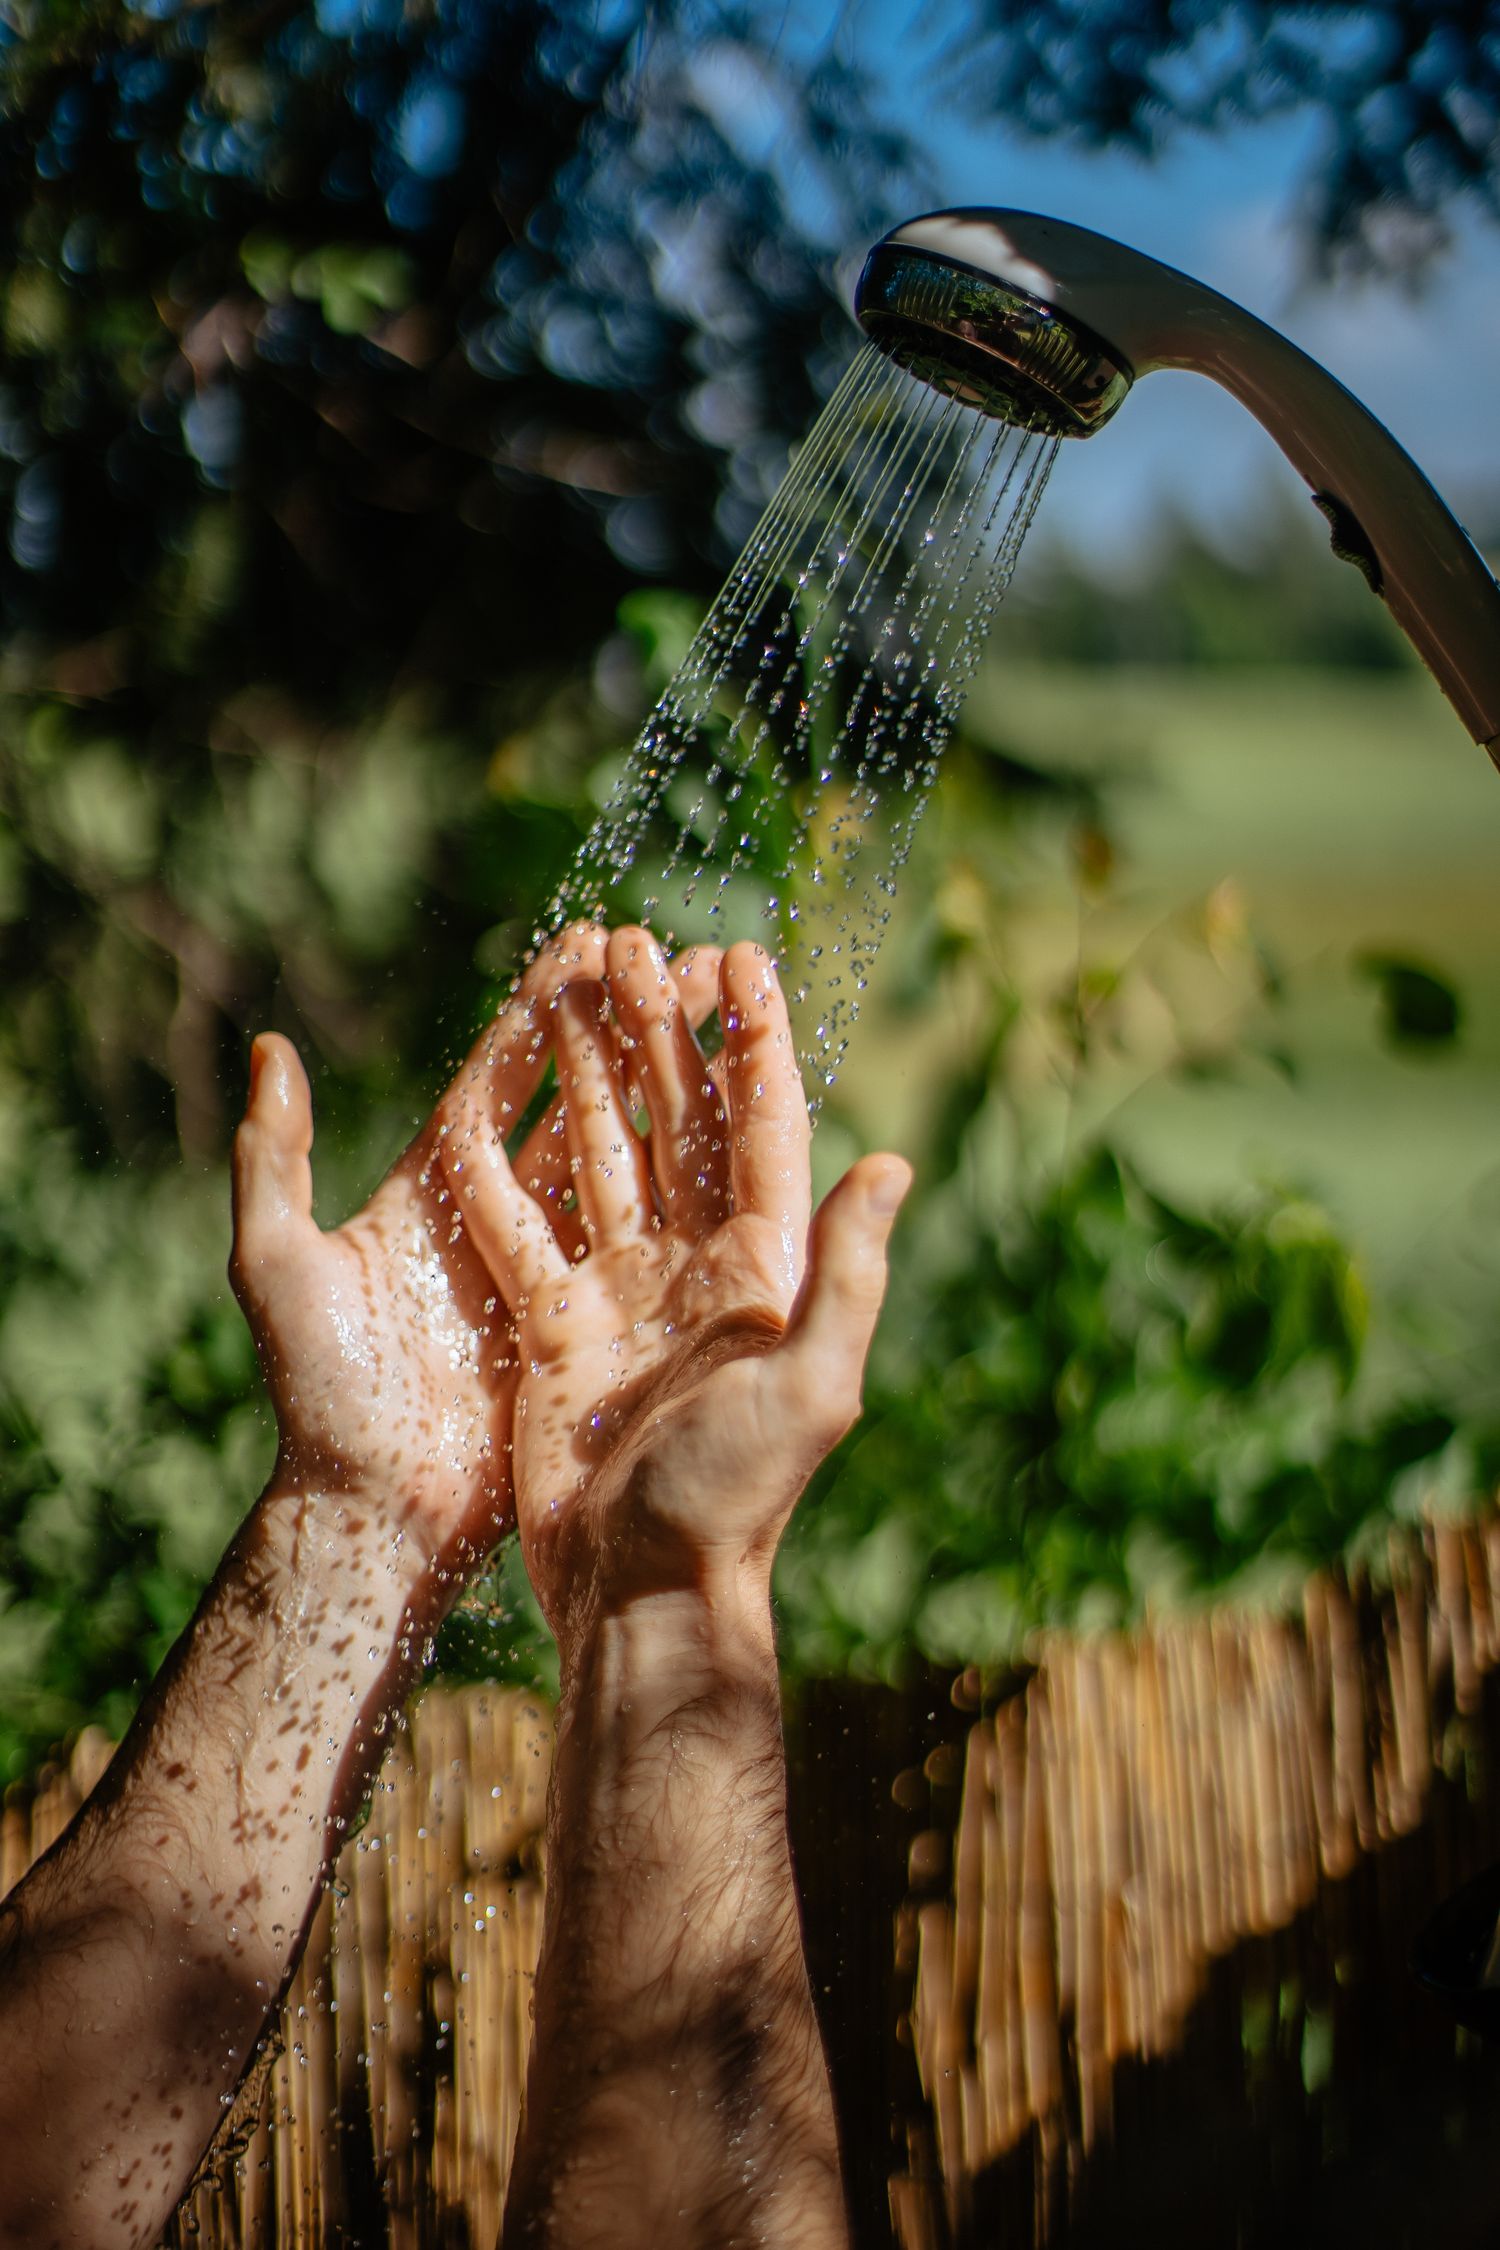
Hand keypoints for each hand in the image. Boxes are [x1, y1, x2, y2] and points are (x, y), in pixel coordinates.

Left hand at [228, 926, 718, 1600]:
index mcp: (432, 1193)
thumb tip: (270, 1049)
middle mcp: (495, 1222)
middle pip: (568, 1105)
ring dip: (658, 1098)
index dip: (536, 1013)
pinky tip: (722, 1149)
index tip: (582, 944)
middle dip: (616, 1033)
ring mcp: (548, 1274)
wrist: (379, 1510)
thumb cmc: (323, 1392)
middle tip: (669, 964)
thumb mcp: (280, 1265)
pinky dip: (677, 1195)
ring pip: (614, 1164)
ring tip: (709, 1031)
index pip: (494, 1079)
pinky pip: (637, 1247)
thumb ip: (275, 1158)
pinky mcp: (583, 1327)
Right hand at [447, 927, 909, 1649]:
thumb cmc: (736, 1496)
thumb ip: (847, 1272)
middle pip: (675, 1121)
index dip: (753, 1042)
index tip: (739, 958)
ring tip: (560, 986)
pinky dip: (497, 1171)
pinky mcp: (553, 1325)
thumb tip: (895, 1162)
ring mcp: (621, 1290)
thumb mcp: (811, 1383)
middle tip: (630, 943)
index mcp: (763, 1266)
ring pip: (599, 1154)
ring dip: (583, 1071)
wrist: (640, 1591)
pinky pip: (520, 1228)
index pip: (765, 1127)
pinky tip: (472, 1104)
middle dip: (656, 1030)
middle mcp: (696, 1265)